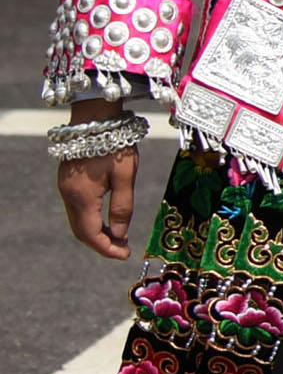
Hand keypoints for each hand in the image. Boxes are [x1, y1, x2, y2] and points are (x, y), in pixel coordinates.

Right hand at [55, 100, 138, 258]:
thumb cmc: (115, 145)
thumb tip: (120, 235)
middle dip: (100, 244)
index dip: (107, 249)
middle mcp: (68, 195)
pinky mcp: (68, 181)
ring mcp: (65, 188)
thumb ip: (122, 207)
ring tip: (118, 239)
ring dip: (95, 233)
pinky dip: (90, 220)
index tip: (125, 255)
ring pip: (77, 221)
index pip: (91, 234)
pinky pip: (77, 209)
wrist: (95, 118)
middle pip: (80, 230)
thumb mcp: (125, 176)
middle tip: (122, 250)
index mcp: (81, 196)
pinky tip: (106, 220)